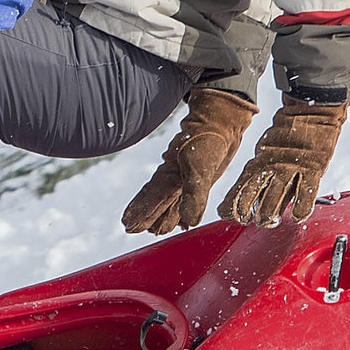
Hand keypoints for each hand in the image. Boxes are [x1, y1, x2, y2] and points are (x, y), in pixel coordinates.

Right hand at [121, 87, 254, 234]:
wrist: (221, 121)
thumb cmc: (207, 140)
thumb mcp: (200, 168)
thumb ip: (194, 195)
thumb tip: (189, 220)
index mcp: (169, 175)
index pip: (151, 198)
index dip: (140, 211)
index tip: (128, 224)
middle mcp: (173, 178)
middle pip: (155, 200)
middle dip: (145, 215)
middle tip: (131, 228)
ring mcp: (185, 176)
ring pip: (168, 200)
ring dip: (160, 214)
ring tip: (152, 228)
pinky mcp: (198, 176)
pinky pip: (184, 196)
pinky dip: (180, 209)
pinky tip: (182, 218)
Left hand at [217, 100, 347, 226]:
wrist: (309, 113)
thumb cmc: (288, 136)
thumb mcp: (266, 153)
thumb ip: (259, 173)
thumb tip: (245, 196)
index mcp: (259, 163)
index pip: (240, 187)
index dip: (232, 203)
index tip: (226, 215)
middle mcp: (271, 166)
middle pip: (254, 192)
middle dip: (247, 210)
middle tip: (247, 220)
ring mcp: (291, 167)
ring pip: (276, 194)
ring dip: (269, 211)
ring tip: (266, 221)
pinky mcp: (312, 168)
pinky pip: (306, 191)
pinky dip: (301, 206)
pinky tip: (296, 217)